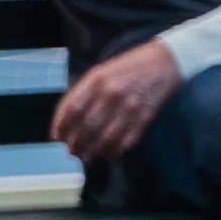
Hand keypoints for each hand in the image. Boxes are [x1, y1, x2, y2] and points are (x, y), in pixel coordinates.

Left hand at [50, 39, 182, 163]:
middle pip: (87, 127)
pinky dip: (114, 151)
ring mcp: (130, 107)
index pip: (73, 109)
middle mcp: (112, 93)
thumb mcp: (99, 72)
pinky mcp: (145, 118)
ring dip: (93, 151)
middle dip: (76, 143)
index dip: (62, 127)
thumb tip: (65, 121)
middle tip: (71, 151)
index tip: (57, 137)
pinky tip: (106, 153)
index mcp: (97, 79)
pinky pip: (126, 141)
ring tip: (85, 156)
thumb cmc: (127, 68)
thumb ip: (82, 93)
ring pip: (106, 138)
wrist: (164, 63)